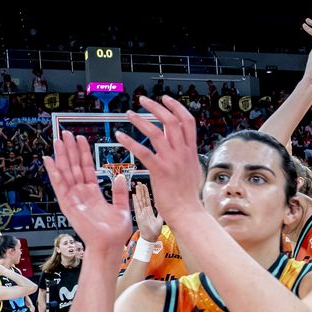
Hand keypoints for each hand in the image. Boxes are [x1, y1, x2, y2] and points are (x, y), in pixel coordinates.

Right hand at [42, 131, 132, 252]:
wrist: (110, 246)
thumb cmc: (115, 233)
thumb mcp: (122, 208)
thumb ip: (118, 192)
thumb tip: (118, 176)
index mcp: (93, 193)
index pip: (86, 169)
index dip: (83, 154)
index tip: (81, 139)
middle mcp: (81, 194)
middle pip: (74, 167)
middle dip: (70, 150)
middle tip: (65, 133)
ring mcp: (74, 199)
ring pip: (66, 173)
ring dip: (61, 156)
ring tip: (57, 141)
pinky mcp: (68, 205)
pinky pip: (60, 186)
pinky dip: (54, 173)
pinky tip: (49, 160)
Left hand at [118, 96, 202, 225]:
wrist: (187, 212)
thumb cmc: (187, 196)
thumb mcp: (192, 170)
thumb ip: (185, 155)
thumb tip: (179, 144)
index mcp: (191, 151)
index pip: (187, 121)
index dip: (176, 107)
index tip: (166, 99)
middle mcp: (182, 153)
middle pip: (171, 121)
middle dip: (156, 107)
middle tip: (143, 100)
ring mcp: (172, 161)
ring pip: (156, 132)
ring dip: (140, 120)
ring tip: (129, 114)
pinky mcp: (159, 170)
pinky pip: (142, 151)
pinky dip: (130, 141)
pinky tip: (120, 136)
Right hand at [132, 181, 162, 240]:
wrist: (151, 238)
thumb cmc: (155, 231)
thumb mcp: (160, 220)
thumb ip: (161, 212)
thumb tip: (161, 204)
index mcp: (149, 211)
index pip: (147, 200)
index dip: (146, 192)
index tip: (144, 185)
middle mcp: (144, 211)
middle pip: (142, 199)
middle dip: (141, 190)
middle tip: (139, 182)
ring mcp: (141, 213)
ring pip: (140, 201)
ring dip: (138, 193)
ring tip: (137, 186)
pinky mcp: (139, 217)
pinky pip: (137, 208)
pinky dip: (135, 201)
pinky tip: (134, 195)